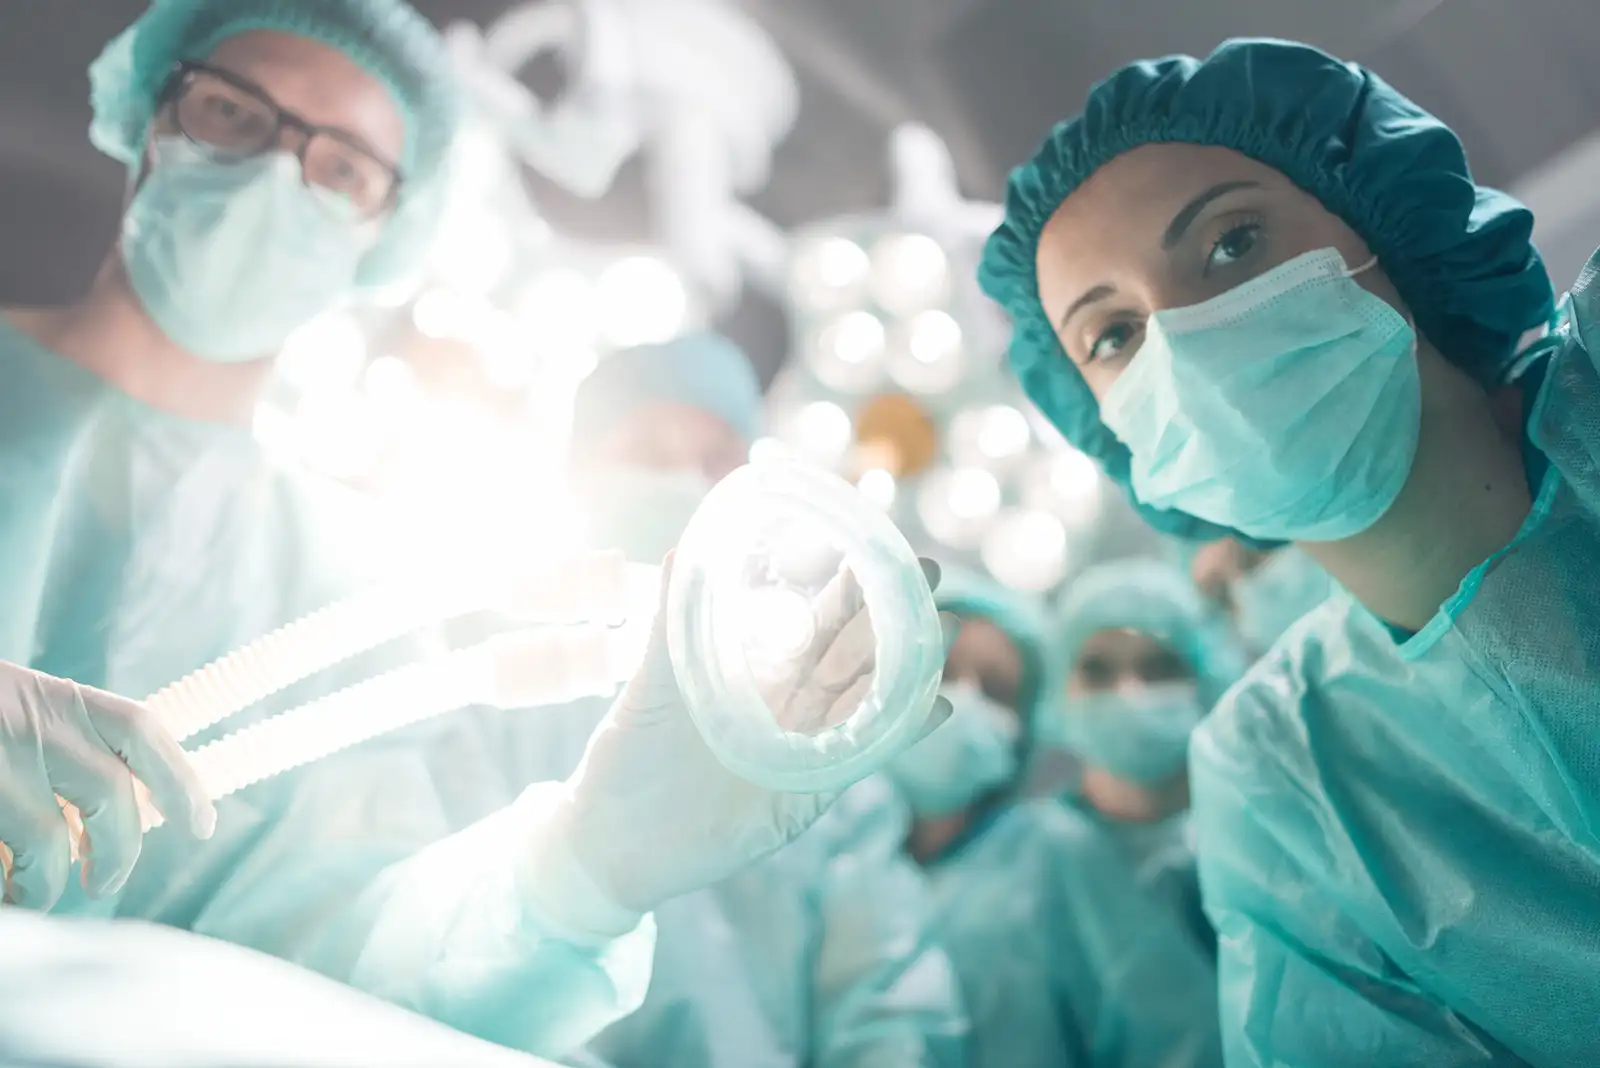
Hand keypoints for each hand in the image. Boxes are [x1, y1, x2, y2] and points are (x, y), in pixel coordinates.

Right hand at [0, 662, 215, 908]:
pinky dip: (4, 885)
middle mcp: (28, 724)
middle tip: (104, 881)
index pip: (143, 732)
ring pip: (48, 845)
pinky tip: (0, 885)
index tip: (201, 826)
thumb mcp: (19, 709)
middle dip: (118, 853)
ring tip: (31, 891)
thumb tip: (134, 808)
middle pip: (112, 799)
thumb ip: (70, 745)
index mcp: (55, 698)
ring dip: (46, 884)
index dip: (182, 780)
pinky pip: (0, 862)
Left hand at [534, 555, 954, 918]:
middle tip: (932, 573)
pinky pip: (863, 759)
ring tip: (948, 627)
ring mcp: (805, 748)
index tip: (882, 547)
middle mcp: (788, 704)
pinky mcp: (809, 794)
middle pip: (854, 653)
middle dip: (895, 614)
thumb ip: (672, 622)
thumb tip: (684, 549)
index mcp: (757, 670)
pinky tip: (936, 705)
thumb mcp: (653, 683)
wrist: (614, 838)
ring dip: (910, 666)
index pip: (815, 621)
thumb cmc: (629, 754)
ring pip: (869, 700)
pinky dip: (901, 733)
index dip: (852, 587)